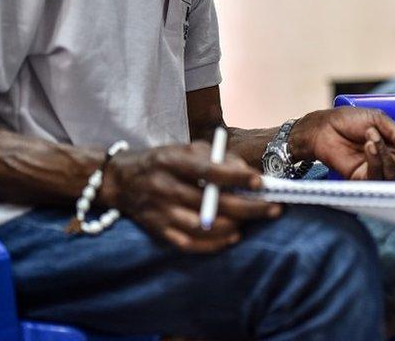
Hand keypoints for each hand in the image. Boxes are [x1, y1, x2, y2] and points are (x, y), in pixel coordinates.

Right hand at [102, 142, 280, 252]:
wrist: (122, 181)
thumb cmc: (163, 161)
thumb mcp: (184, 149)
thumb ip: (216, 157)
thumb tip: (246, 172)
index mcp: (172, 161)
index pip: (207, 170)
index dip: (235, 177)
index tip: (259, 181)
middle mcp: (165, 187)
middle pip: (211, 203)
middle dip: (247, 207)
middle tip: (272, 208)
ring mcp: (161, 212)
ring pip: (204, 226)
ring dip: (233, 225)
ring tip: (252, 221)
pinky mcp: (158, 231)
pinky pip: (190, 244)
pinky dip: (214, 244)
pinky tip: (232, 236)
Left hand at [291, 107, 394, 180]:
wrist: (325, 126)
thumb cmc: (350, 120)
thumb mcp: (379, 118)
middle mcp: (391, 161)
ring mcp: (377, 171)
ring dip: (386, 153)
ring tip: (371, 135)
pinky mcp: (362, 180)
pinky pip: (377, 177)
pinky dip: (376, 160)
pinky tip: (369, 146)